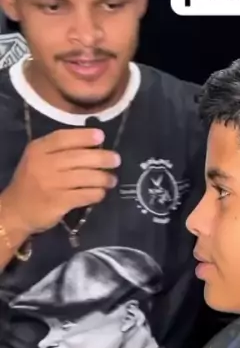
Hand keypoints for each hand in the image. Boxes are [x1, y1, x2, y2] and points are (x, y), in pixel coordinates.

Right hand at [1, 128, 120, 234]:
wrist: (16, 211)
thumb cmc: (32, 182)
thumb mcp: (38, 159)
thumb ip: (58, 150)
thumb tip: (94, 145)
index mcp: (38, 150)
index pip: (63, 138)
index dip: (84, 136)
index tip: (101, 137)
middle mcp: (44, 165)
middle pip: (79, 157)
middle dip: (102, 158)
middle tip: (116, 160)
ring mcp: (51, 184)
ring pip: (85, 177)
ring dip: (103, 178)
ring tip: (111, 180)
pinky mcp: (58, 202)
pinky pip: (85, 195)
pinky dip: (97, 193)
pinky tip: (101, 193)